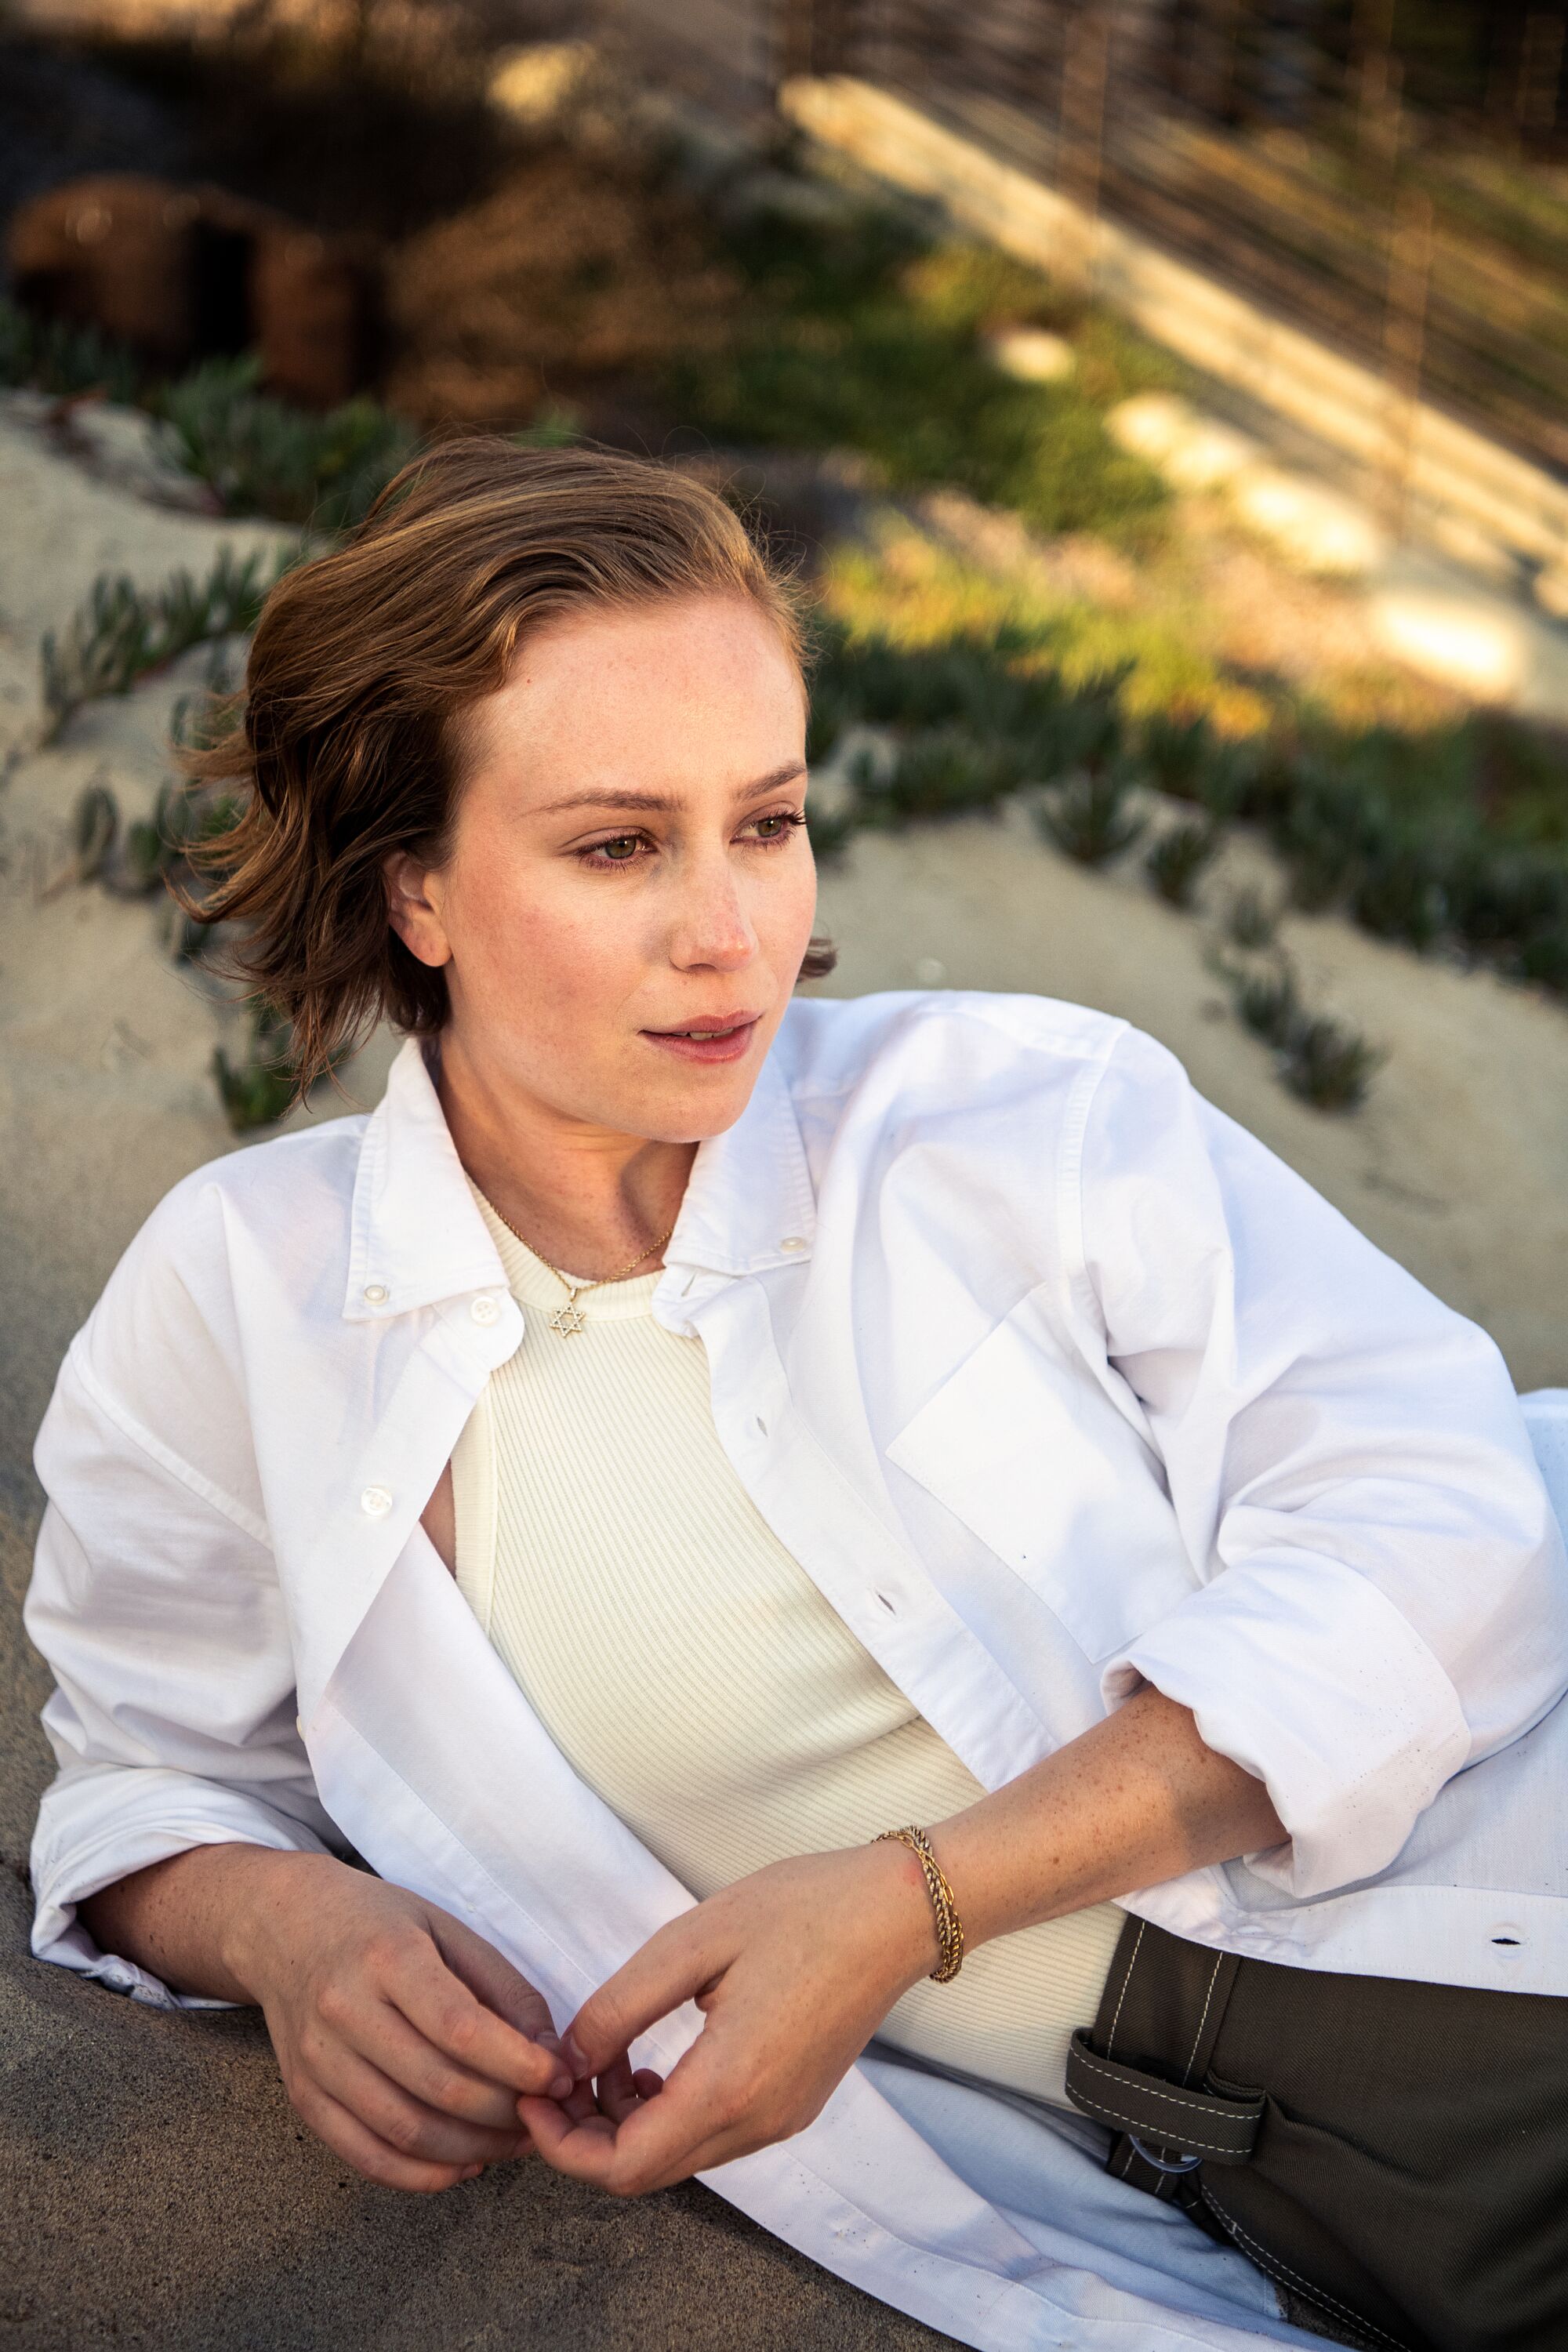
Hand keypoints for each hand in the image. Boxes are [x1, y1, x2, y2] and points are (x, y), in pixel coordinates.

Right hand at [233, 1853, 598, 2191]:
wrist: (285, 1929)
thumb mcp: (448, 1929)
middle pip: (437, 2086)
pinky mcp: (304, 2099)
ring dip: (473, 2149)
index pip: (459, 2027)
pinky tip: (464, 2163)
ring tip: (514, 2142)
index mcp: (387, 1958)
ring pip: (406, 2131)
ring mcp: (318, 2061)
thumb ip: (503, 1988)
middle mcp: (344, 2012)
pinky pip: (366, 2156)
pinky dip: (422, 2174)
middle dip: (506, 2112)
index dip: (517, 2063)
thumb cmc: (379, 1925)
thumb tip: (550, 2055)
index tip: (560, 2077)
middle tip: (546, 2115)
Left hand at [520, 1842, 937, 2195]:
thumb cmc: (802, 1909)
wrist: (898, 1911)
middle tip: (558, 2074)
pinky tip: (651, 2065)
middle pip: (645, 2174)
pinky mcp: (791, 2107)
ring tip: (604, 2059)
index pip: (623, 2167)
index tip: (534, 2091)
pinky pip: (710, 2138)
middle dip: (585, 2137)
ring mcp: (780, 2120)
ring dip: (625, 2127)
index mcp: (731, 2085)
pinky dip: (665, 2117)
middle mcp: (758, 2122)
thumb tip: (564, 2061)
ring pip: (677, 2160)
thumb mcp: (694, 1941)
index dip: (562, 2144)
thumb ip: (621, 2007)